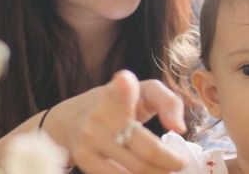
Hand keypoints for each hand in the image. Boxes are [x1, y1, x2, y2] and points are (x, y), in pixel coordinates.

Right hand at [46, 70, 187, 173]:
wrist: (68, 119)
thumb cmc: (116, 104)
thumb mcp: (142, 92)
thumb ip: (168, 102)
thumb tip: (179, 128)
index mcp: (118, 90)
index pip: (121, 85)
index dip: (124, 86)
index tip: (125, 83)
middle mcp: (102, 112)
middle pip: (148, 149)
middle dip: (172, 162)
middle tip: (180, 163)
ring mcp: (90, 137)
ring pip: (137, 169)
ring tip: (165, 170)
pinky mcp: (84, 158)